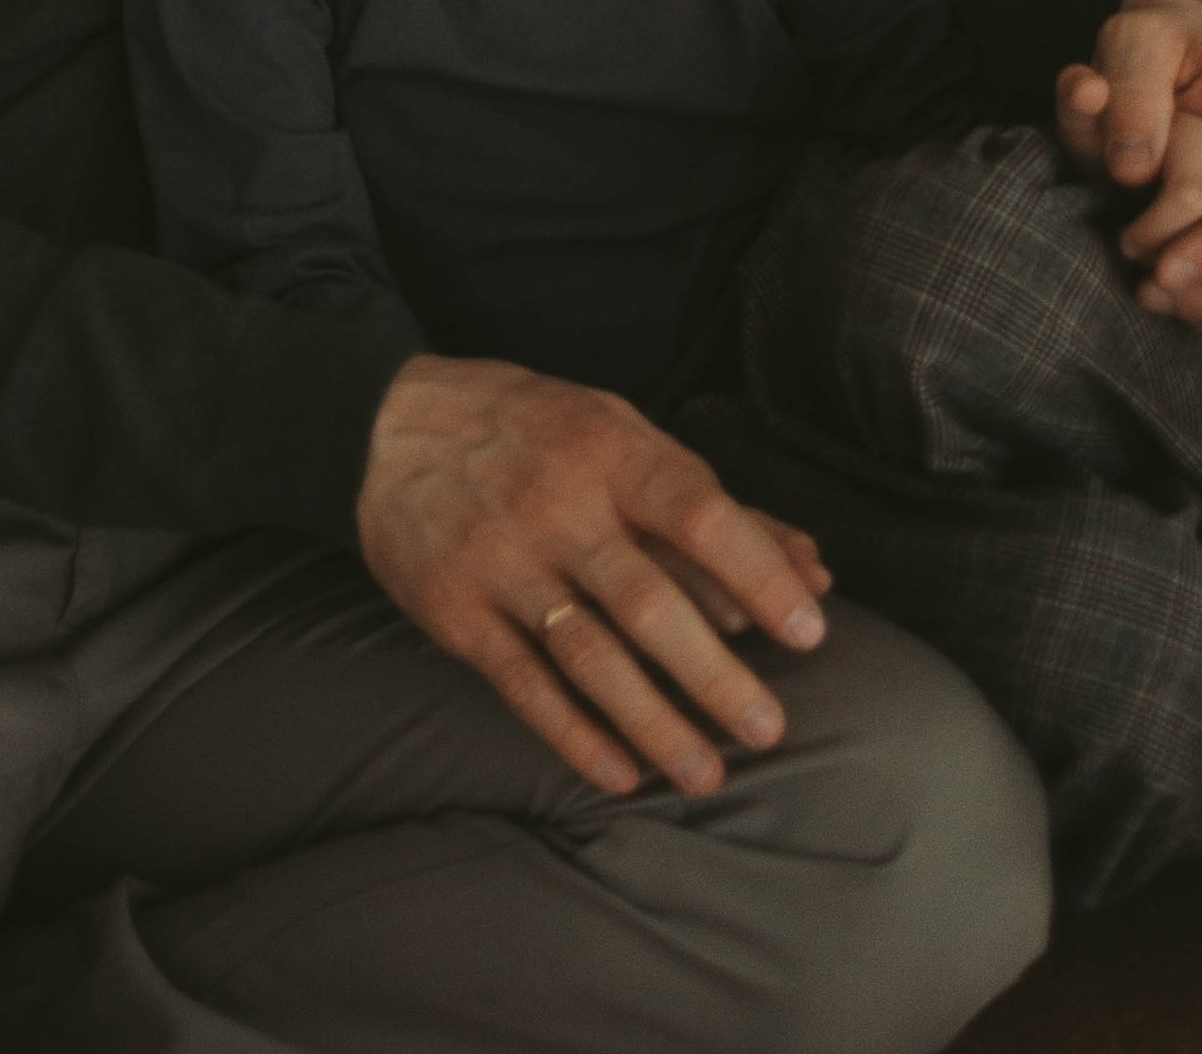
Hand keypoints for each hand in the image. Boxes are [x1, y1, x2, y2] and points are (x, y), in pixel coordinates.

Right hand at [356, 353, 828, 803]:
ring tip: (706, 774)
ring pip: (589, 655)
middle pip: (647, 601)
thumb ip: (715, 506)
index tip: (809, 630)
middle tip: (769, 731)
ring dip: (654, 722)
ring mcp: (502, 561)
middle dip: (714, 674)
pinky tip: (621, 772)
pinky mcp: (455, 611)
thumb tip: (814, 571)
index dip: (756, 571)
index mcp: (607, 450)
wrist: (387, 428)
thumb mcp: (621, 436)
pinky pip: (523, 683)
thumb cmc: (535, 433)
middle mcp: (556, 505)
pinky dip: (574, 734)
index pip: (695, 511)